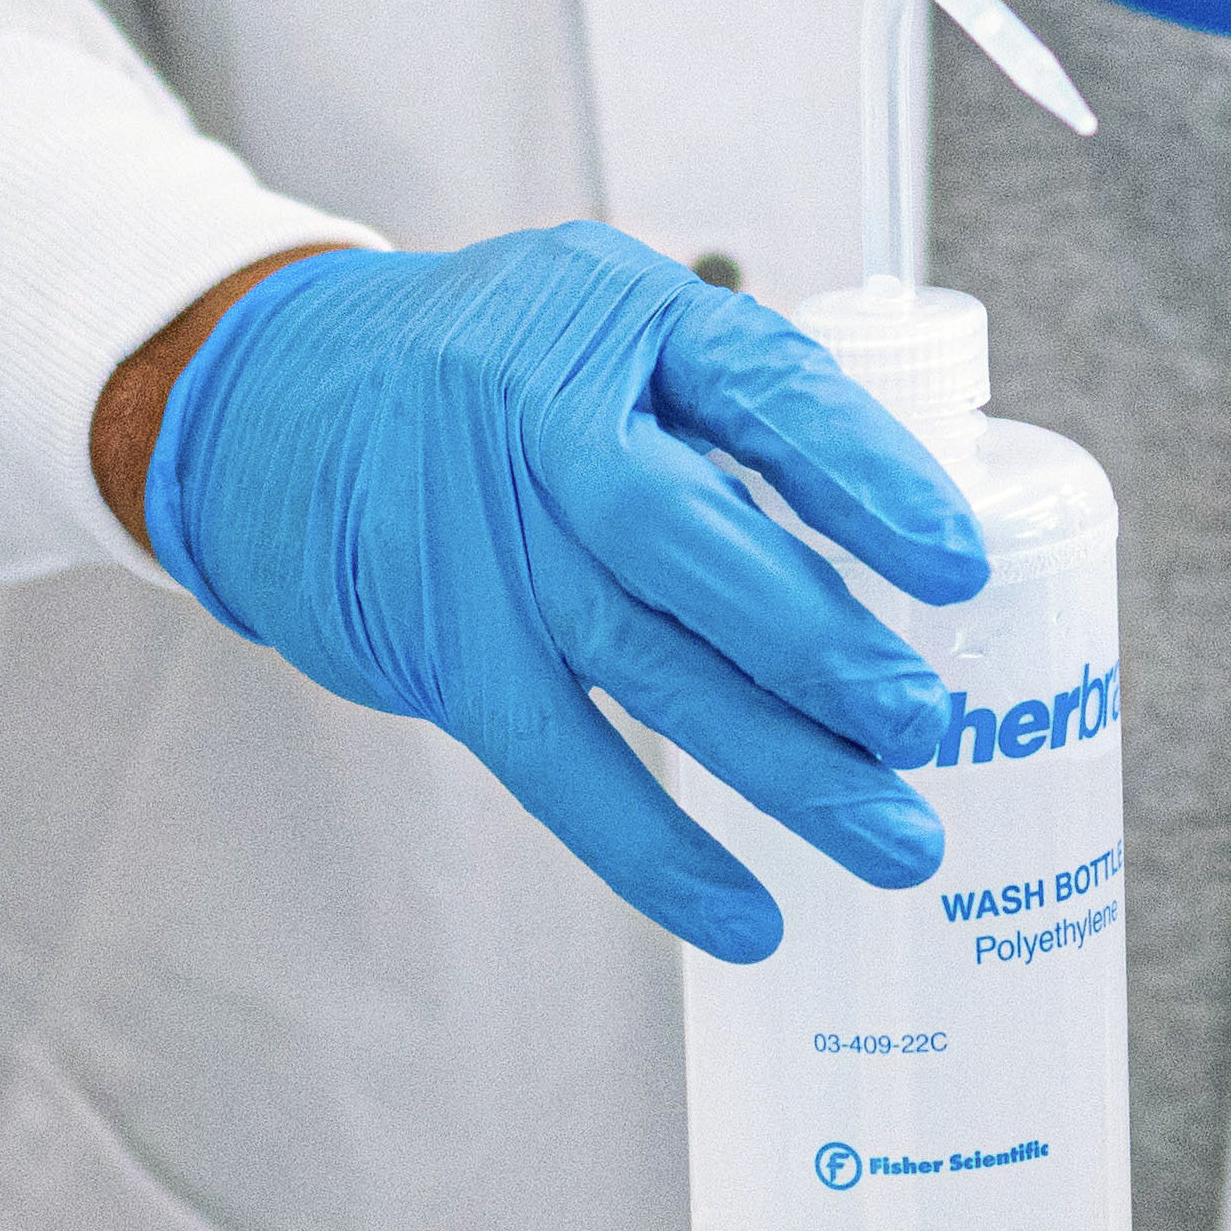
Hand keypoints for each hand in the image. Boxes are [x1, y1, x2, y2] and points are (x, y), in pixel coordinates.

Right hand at [131, 227, 988, 956]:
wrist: (270, 397)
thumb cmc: (498, 370)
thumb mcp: (612, 327)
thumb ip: (733, 412)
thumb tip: (912, 546)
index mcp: (621, 315)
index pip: (762, 387)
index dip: (866, 478)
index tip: (960, 564)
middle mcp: (541, 416)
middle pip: (688, 539)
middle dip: (815, 642)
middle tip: (924, 725)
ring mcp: (479, 537)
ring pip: (638, 662)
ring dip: (776, 764)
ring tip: (894, 841)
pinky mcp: (439, 645)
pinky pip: (557, 760)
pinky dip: (654, 848)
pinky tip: (747, 916)